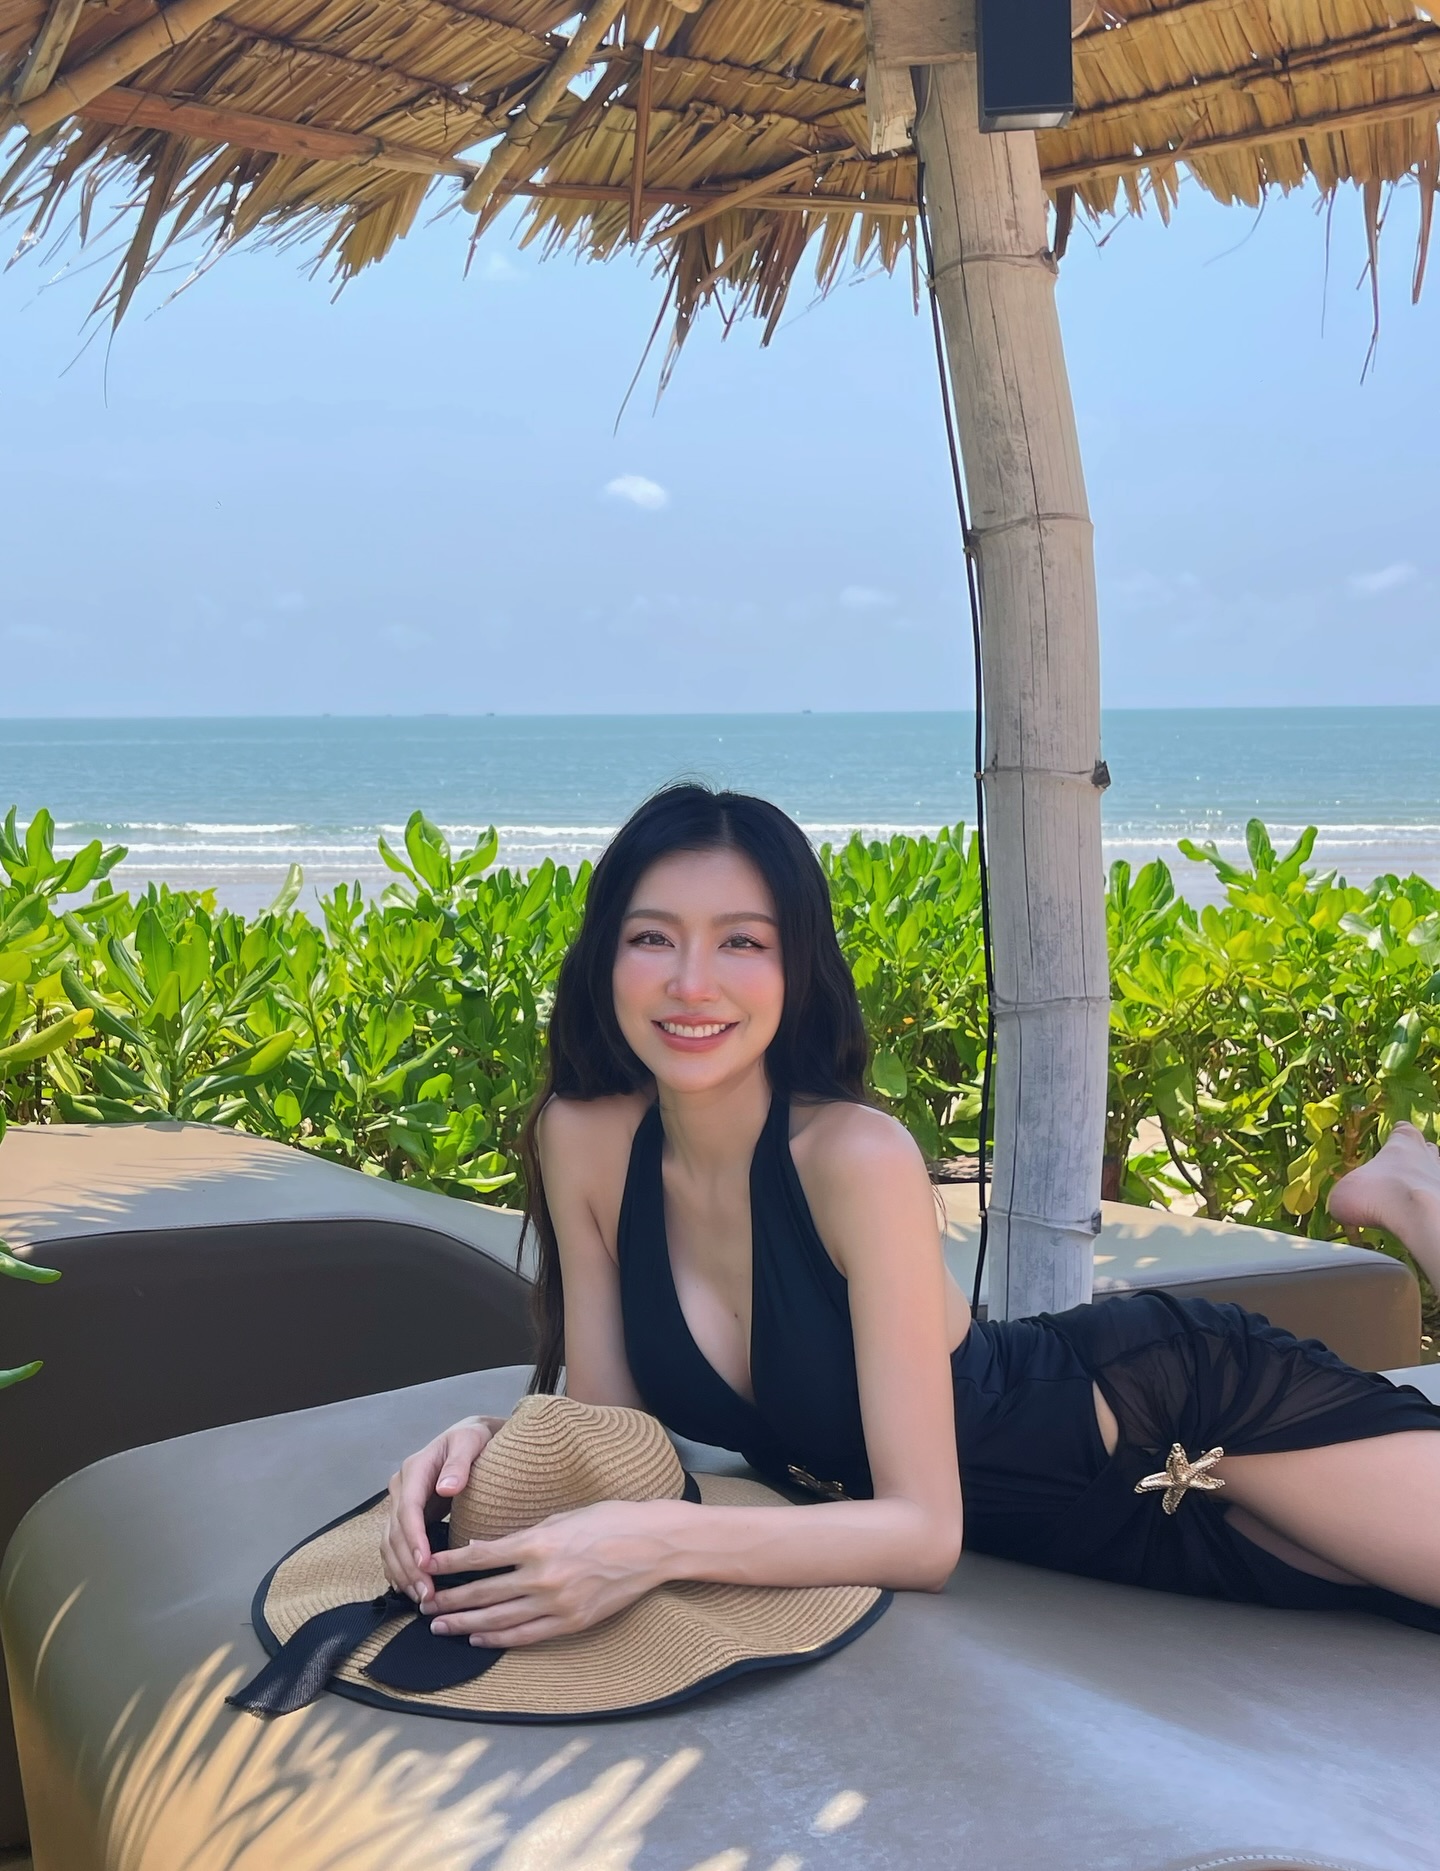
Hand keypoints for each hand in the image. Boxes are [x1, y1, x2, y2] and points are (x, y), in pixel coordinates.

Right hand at [381, 1415, 505, 1603]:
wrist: (472, 1437)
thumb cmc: (474, 1438)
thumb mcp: (470, 1441)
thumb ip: (459, 1462)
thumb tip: (446, 1487)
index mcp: (415, 1469)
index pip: (408, 1509)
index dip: (414, 1539)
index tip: (425, 1564)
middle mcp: (401, 1487)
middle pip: (396, 1532)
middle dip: (408, 1565)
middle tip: (426, 1593)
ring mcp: (401, 1503)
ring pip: (390, 1544)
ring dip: (402, 1572)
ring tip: (420, 1597)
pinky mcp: (407, 1517)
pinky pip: (395, 1546)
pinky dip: (399, 1568)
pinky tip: (410, 1588)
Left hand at [423, 1499, 672, 1647]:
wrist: (651, 1545)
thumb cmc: (608, 1521)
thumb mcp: (560, 1517)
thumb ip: (520, 1536)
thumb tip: (481, 1549)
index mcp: (537, 1543)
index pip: (480, 1557)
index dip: (449, 1565)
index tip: (427, 1568)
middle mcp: (541, 1576)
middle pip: (483, 1593)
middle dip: (449, 1599)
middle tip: (424, 1604)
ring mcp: (556, 1604)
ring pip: (498, 1620)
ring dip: (465, 1624)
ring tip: (440, 1626)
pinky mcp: (571, 1622)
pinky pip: (526, 1635)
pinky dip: (498, 1639)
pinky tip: (478, 1638)